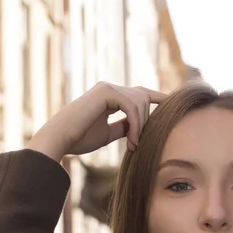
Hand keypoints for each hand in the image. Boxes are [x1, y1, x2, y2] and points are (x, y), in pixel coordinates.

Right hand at [27, 82, 166, 161]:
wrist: (60, 139)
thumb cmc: (79, 139)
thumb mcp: (108, 134)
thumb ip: (124, 127)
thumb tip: (140, 127)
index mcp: (109, 97)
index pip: (138, 94)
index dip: (157, 98)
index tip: (172, 106)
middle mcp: (109, 88)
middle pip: (143, 97)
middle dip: (147, 120)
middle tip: (136, 144)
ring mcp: (107, 88)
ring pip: (140, 101)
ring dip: (141, 125)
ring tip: (131, 145)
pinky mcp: (106, 91)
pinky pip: (132, 106)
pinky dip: (136, 124)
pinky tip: (131, 140)